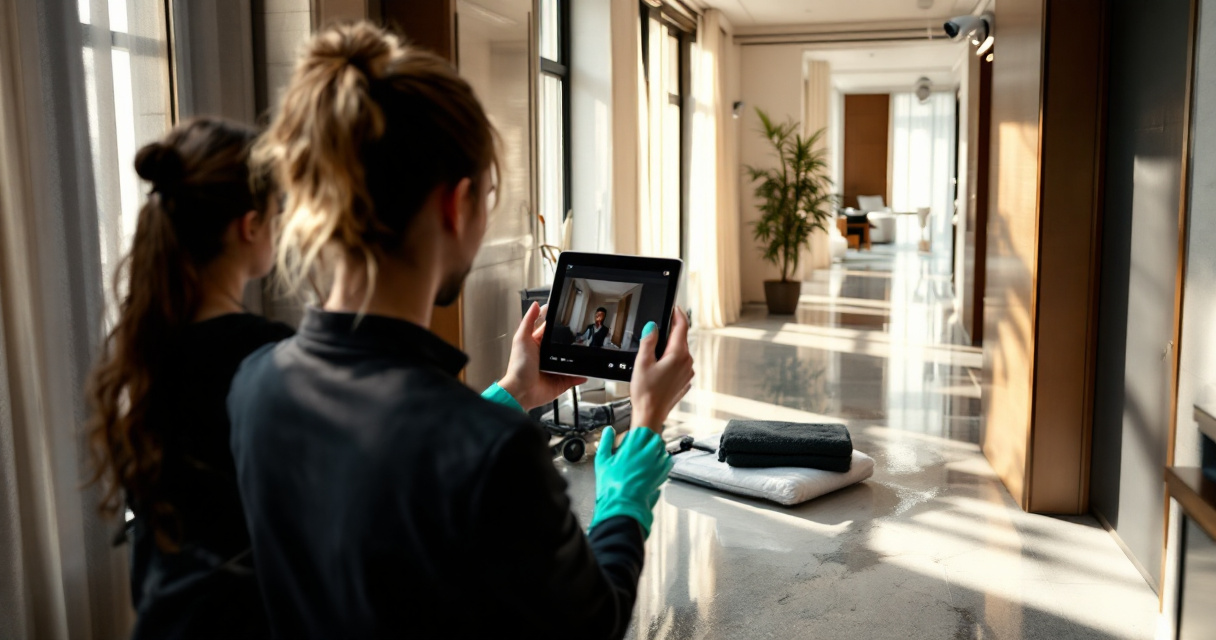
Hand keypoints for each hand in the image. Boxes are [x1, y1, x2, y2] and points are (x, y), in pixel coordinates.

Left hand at [499, 302, 586, 410]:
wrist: (522, 391)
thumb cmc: (518, 367)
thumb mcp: (521, 339)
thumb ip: (528, 321)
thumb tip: (535, 305)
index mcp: (537, 345)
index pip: (549, 331)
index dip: (558, 324)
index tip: (567, 316)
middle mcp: (546, 357)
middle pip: (563, 346)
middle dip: (572, 342)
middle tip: (582, 336)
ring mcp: (555, 369)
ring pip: (571, 361)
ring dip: (578, 358)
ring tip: (586, 352)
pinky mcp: (561, 381)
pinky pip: (575, 377)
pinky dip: (581, 375)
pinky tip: (586, 371)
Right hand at [588, 426, 672, 536]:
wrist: (623, 506)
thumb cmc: (611, 486)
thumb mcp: (602, 461)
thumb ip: (606, 442)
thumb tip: (608, 430)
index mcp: (632, 449)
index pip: (643, 431)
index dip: (640, 434)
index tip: (635, 439)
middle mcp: (646, 454)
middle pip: (655, 438)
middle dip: (650, 441)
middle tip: (643, 448)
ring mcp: (656, 465)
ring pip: (662, 449)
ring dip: (656, 450)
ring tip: (647, 458)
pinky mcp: (662, 475)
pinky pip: (667, 462)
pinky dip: (662, 461)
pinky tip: (653, 467)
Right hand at [629, 306, 694, 435]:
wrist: (650, 415)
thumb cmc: (646, 393)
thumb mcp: (642, 362)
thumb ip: (649, 340)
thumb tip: (653, 326)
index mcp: (678, 355)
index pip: (682, 326)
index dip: (678, 314)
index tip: (675, 308)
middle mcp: (687, 362)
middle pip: (682, 339)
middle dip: (672, 332)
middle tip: (659, 328)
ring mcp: (687, 373)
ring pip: (681, 352)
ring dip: (671, 347)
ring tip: (655, 352)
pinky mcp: (684, 381)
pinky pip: (679, 364)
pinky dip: (671, 361)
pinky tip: (659, 367)